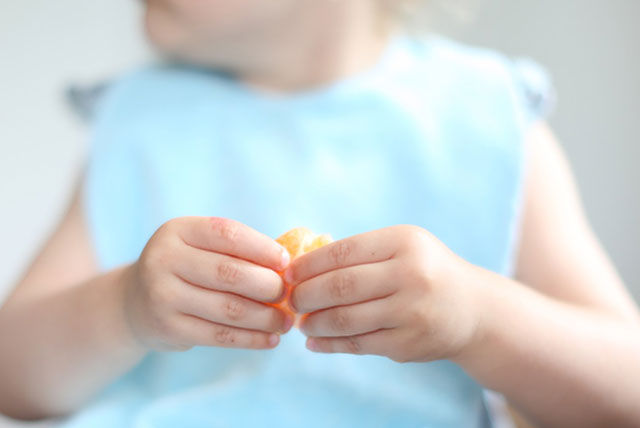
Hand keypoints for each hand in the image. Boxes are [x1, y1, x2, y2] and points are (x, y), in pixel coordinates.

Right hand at [123, 217, 292, 351]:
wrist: (136, 302)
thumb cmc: (186, 268)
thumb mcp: (200, 246)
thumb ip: (237, 249)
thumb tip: (290, 265)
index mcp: (178, 230)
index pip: (228, 234)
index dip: (263, 248)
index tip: (286, 262)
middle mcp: (164, 259)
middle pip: (231, 273)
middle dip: (269, 286)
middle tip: (289, 295)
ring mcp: (163, 295)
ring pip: (229, 308)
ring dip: (266, 317)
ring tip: (286, 322)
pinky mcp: (169, 328)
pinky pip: (220, 336)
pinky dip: (251, 339)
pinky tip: (270, 339)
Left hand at [286, 225, 480, 362]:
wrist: (473, 308)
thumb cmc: (425, 271)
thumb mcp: (402, 248)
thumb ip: (359, 254)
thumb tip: (301, 266)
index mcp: (404, 242)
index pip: (342, 252)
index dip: (308, 264)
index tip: (288, 273)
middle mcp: (411, 274)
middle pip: (340, 286)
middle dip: (305, 294)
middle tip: (290, 300)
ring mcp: (411, 311)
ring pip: (346, 319)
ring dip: (314, 322)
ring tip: (300, 322)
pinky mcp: (409, 343)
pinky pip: (358, 344)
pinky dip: (330, 344)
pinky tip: (315, 341)